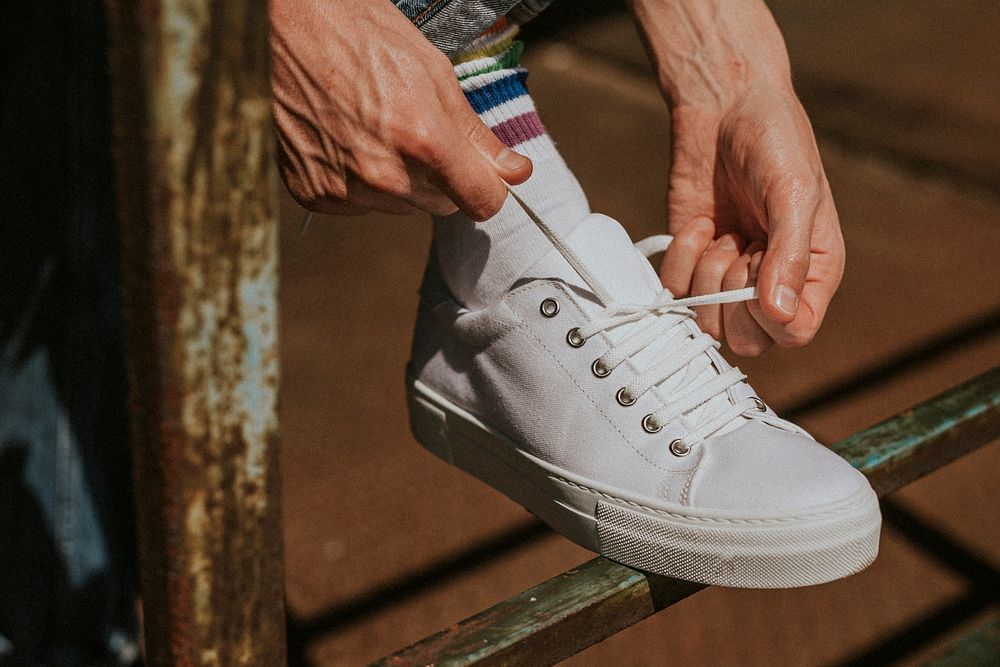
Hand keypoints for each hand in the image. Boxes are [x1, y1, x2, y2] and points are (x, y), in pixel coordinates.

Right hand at [269, 0, 531, 219]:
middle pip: (441, 205)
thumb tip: (516, 172)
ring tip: (372, 127)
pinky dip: (357, 182)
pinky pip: (357, 205)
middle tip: (414, 130)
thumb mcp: (434, 74)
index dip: (486, 186)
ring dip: (397, 179)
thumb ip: (477, 135)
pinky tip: (344, 140)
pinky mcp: (314, 194)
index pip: (482, 202)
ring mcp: (346, 189)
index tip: (481, 174)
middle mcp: (385, 175)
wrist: (284, 26)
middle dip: (440, 176)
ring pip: (399, 206)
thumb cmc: (360, 36)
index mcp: (424, 141)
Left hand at [629, 0, 844, 354]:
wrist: (724, 106)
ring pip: (707, 321)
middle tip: (740, 247)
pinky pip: (675, 290)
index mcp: (813, 272)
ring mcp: (728, 274)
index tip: (759, 273)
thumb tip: (781, 314)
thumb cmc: (775, 142)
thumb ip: (789, 255)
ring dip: (707, 276)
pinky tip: (700, 224)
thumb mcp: (794, 193)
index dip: (771, 319)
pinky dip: (681, 258)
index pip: (794, 333)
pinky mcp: (691, 260)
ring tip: (721, 233)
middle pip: (747, 340)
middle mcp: (771, 283)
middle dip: (733, 296)